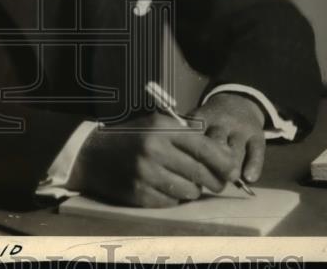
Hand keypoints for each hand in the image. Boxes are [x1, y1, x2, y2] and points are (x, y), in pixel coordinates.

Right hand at [65, 112, 234, 206]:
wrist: (93, 154)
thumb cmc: (132, 137)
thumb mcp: (156, 124)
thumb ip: (186, 133)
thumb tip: (222, 152)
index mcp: (161, 128)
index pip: (203, 147)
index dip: (223, 161)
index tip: (233, 171)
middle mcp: (154, 149)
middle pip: (200, 172)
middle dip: (215, 181)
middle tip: (218, 183)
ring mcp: (146, 173)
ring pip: (189, 191)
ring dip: (193, 190)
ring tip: (187, 183)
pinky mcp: (139, 194)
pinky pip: (172, 202)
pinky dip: (175, 198)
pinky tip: (167, 188)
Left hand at [187, 92, 266, 184]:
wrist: (238, 102)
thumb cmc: (211, 122)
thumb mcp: (197, 122)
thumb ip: (189, 140)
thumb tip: (182, 170)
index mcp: (202, 118)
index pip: (195, 134)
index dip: (191, 152)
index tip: (186, 168)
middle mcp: (222, 122)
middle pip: (217, 142)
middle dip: (212, 161)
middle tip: (208, 179)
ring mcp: (241, 129)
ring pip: (237, 149)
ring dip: (232, 166)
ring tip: (229, 179)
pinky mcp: (257, 136)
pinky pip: (256, 151)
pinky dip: (254, 166)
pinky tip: (249, 178)